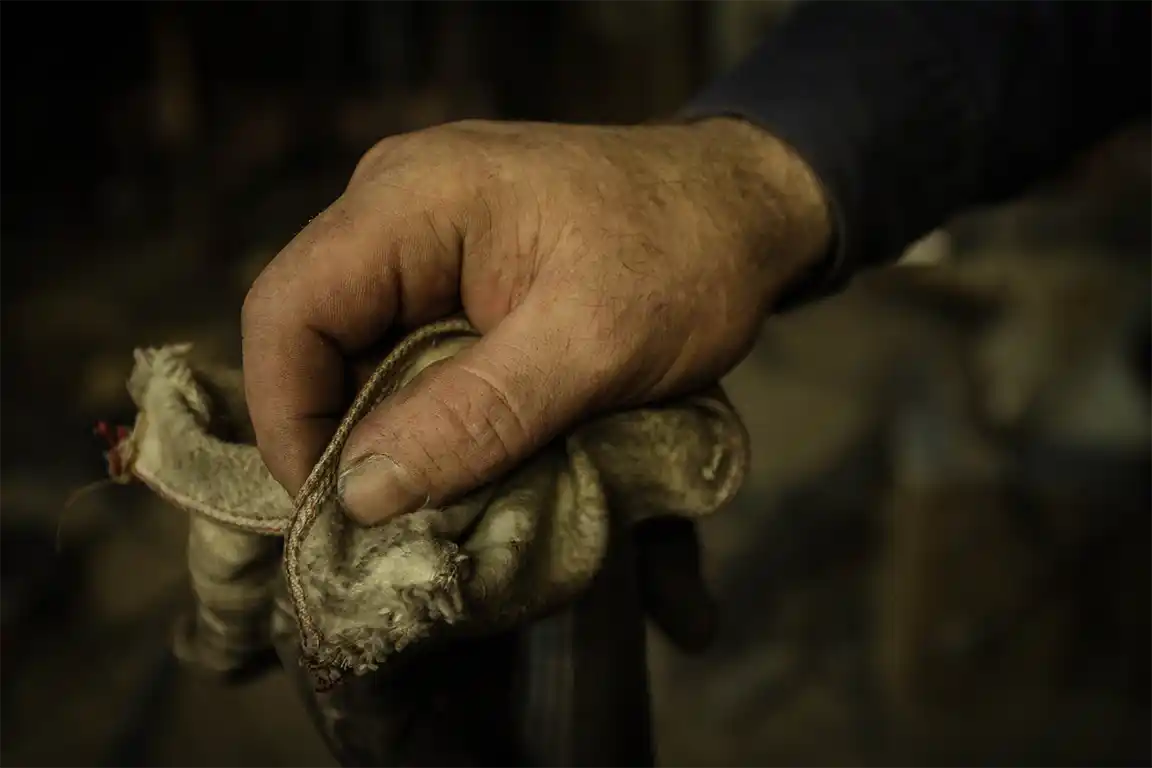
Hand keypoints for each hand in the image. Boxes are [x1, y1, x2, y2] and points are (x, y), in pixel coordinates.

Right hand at [241, 118, 829, 523]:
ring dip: (385, 427)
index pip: (289, 310)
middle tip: (384, 522)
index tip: (334, 512)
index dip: (289, 419)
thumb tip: (361, 493)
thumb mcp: (591, 346)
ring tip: (425, 500)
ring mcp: (423, 232)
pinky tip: (456, 454)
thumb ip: (475, 415)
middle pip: (314, 332)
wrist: (748, 206)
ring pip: (359, 346)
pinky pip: (406, 342)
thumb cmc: (686, 257)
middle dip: (339, 433)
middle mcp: (395, 204)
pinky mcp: (455, 263)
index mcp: (410, 199)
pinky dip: (422, 406)